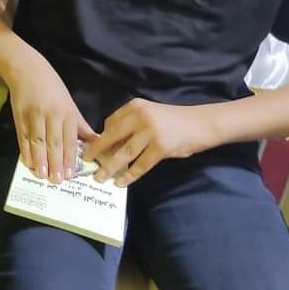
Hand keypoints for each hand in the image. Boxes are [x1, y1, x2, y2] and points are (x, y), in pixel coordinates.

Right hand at [6, 50, 95, 182]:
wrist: (27, 70)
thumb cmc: (52, 86)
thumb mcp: (70, 103)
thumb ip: (80, 125)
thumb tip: (94, 141)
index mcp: (66, 112)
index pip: (69, 139)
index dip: (69, 157)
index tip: (70, 175)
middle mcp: (51, 115)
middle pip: (53, 143)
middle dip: (55, 163)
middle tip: (57, 181)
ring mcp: (34, 116)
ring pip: (38, 142)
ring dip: (40, 160)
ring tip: (42, 175)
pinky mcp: (19, 117)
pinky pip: (23, 137)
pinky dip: (26, 151)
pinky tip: (28, 163)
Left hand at [82, 99, 219, 186]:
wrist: (202, 124)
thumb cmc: (175, 121)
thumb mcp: (151, 115)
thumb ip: (132, 125)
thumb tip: (110, 145)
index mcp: (136, 106)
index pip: (111, 122)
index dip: (100, 137)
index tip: (92, 150)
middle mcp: (141, 116)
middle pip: (112, 136)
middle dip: (97, 151)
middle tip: (86, 162)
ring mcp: (151, 132)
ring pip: (124, 153)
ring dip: (109, 167)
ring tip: (99, 177)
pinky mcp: (161, 147)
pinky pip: (140, 165)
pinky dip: (129, 175)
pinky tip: (120, 182)